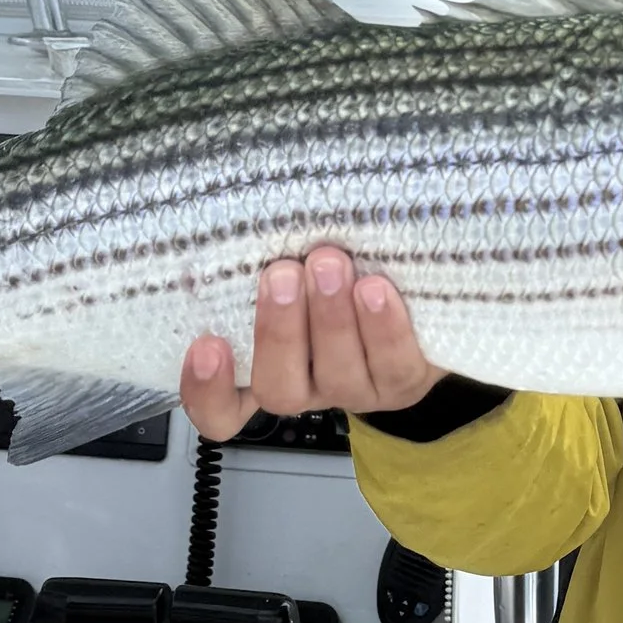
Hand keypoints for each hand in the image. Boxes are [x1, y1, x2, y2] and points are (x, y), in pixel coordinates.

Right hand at [179, 249, 441, 438]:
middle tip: (281, 274)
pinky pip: (394, 366)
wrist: (416, 297)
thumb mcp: (291, 267)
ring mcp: (355, 389)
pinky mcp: (404, 381)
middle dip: (278, 331)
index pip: (221, 409)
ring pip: (337, 377)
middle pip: (279, 388)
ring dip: (331, 320)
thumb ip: (264, 257)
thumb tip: (244, 213)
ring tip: (330, 264)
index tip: (207, 346)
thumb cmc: (333, 271)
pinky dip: (384, 328)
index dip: (207, 391)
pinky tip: (376, 288)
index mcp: (262, 367)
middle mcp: (305, 386)